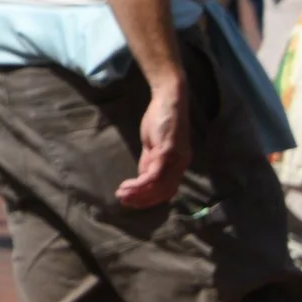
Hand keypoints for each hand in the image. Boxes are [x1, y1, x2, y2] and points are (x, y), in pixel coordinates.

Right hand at [117, 75, 191, 207]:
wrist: (169, 98)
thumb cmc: (161, 119)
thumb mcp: (153, 145)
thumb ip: (150, 162)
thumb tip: (142, 178)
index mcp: (178, 164)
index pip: (166, 190)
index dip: (149, 200)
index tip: (132, 202)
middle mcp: (181, 164)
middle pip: (164, 192)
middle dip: (142, 200)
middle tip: (123, 201)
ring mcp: (176, 159)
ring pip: (158, 186)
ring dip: (138, 194)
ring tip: (121, 195)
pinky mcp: (168, 151)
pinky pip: (155, 174)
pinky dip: (140, 184)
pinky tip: (127, 185)